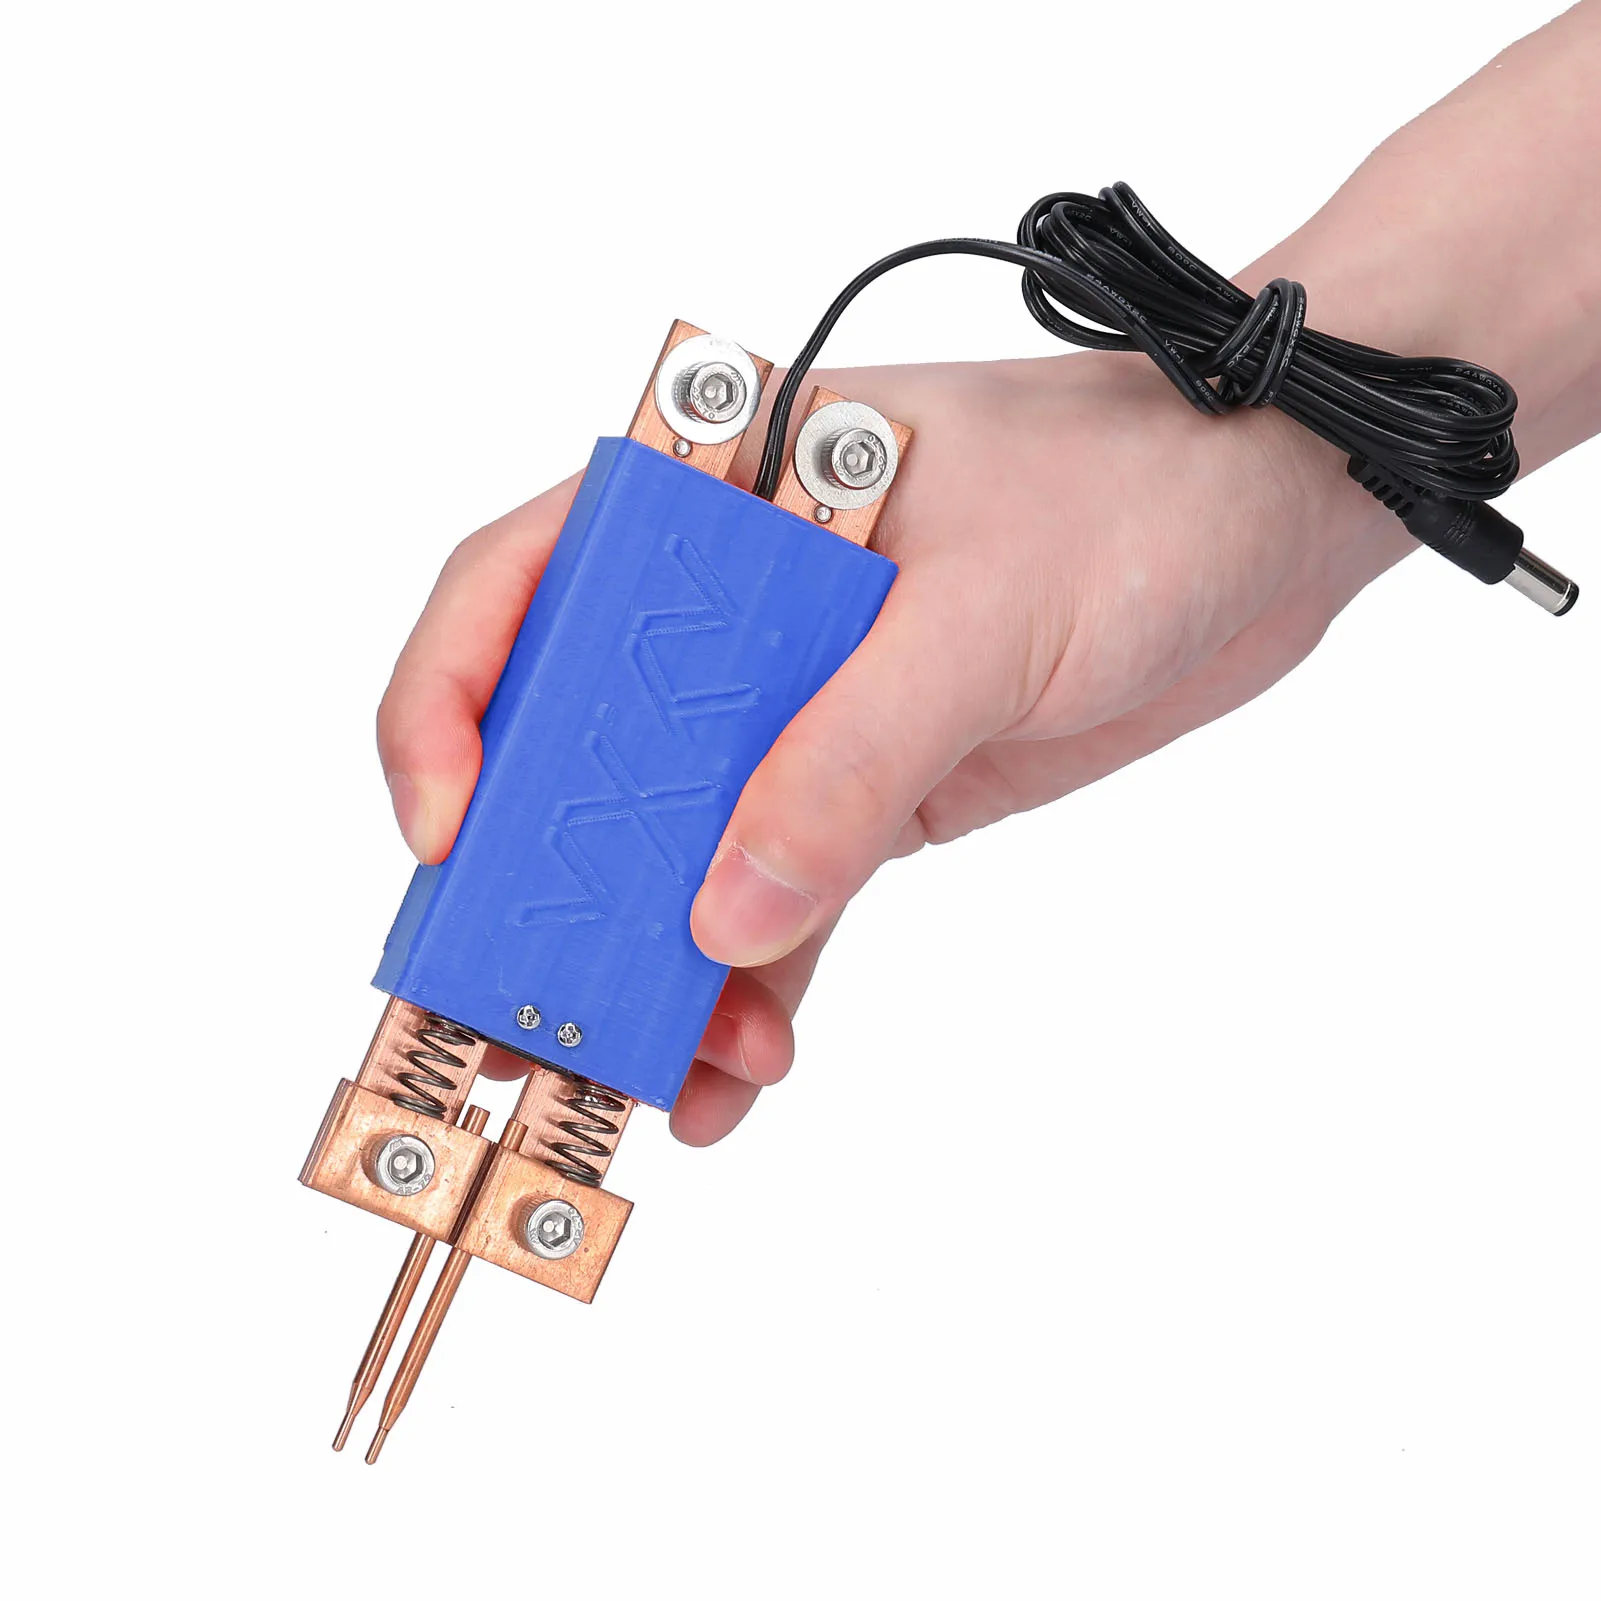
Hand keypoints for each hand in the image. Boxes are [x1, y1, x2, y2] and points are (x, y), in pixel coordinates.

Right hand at [377, 350, 1406, 1143]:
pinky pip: (778, 891)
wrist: (1269, 519)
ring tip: (644, 1071)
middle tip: (522, 1006)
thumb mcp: (980, 617)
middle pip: (577, 747)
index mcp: (714, 492)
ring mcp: (793, 700)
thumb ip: (847, 761)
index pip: (516, 588)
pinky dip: (750, 981)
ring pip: (673, 841)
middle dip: (543, 883)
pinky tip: (733, 1061)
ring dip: (649, 960)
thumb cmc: (1131, 492)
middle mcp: (729, 600)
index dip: (448, 714)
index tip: (452, 840)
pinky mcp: (864, 783)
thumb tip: (726, 917)